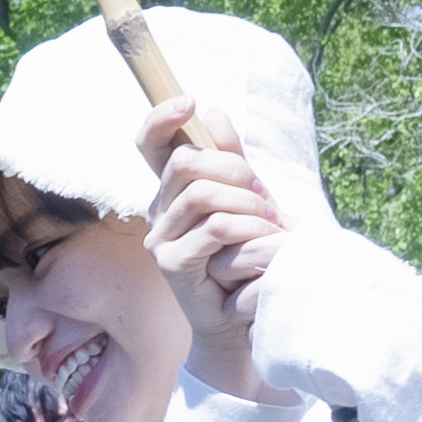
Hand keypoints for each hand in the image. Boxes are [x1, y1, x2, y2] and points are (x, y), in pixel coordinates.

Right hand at [138, 96, 289, 400]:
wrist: (249, 319)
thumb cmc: (250, 259)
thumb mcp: (247, 201)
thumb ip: (230, 161)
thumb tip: (212, 115)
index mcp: (172, 192)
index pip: (149, 144)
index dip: (160, 118)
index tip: (190, 102)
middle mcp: (159, 213)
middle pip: (184, 163)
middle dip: (235, 172)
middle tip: (265, 198)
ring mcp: (161, 241)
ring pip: (202, 195)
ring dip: (249, 207)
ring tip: (272, 227)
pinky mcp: (173, 266)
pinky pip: (214, 229)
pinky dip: (250, 233)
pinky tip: (266, 248)